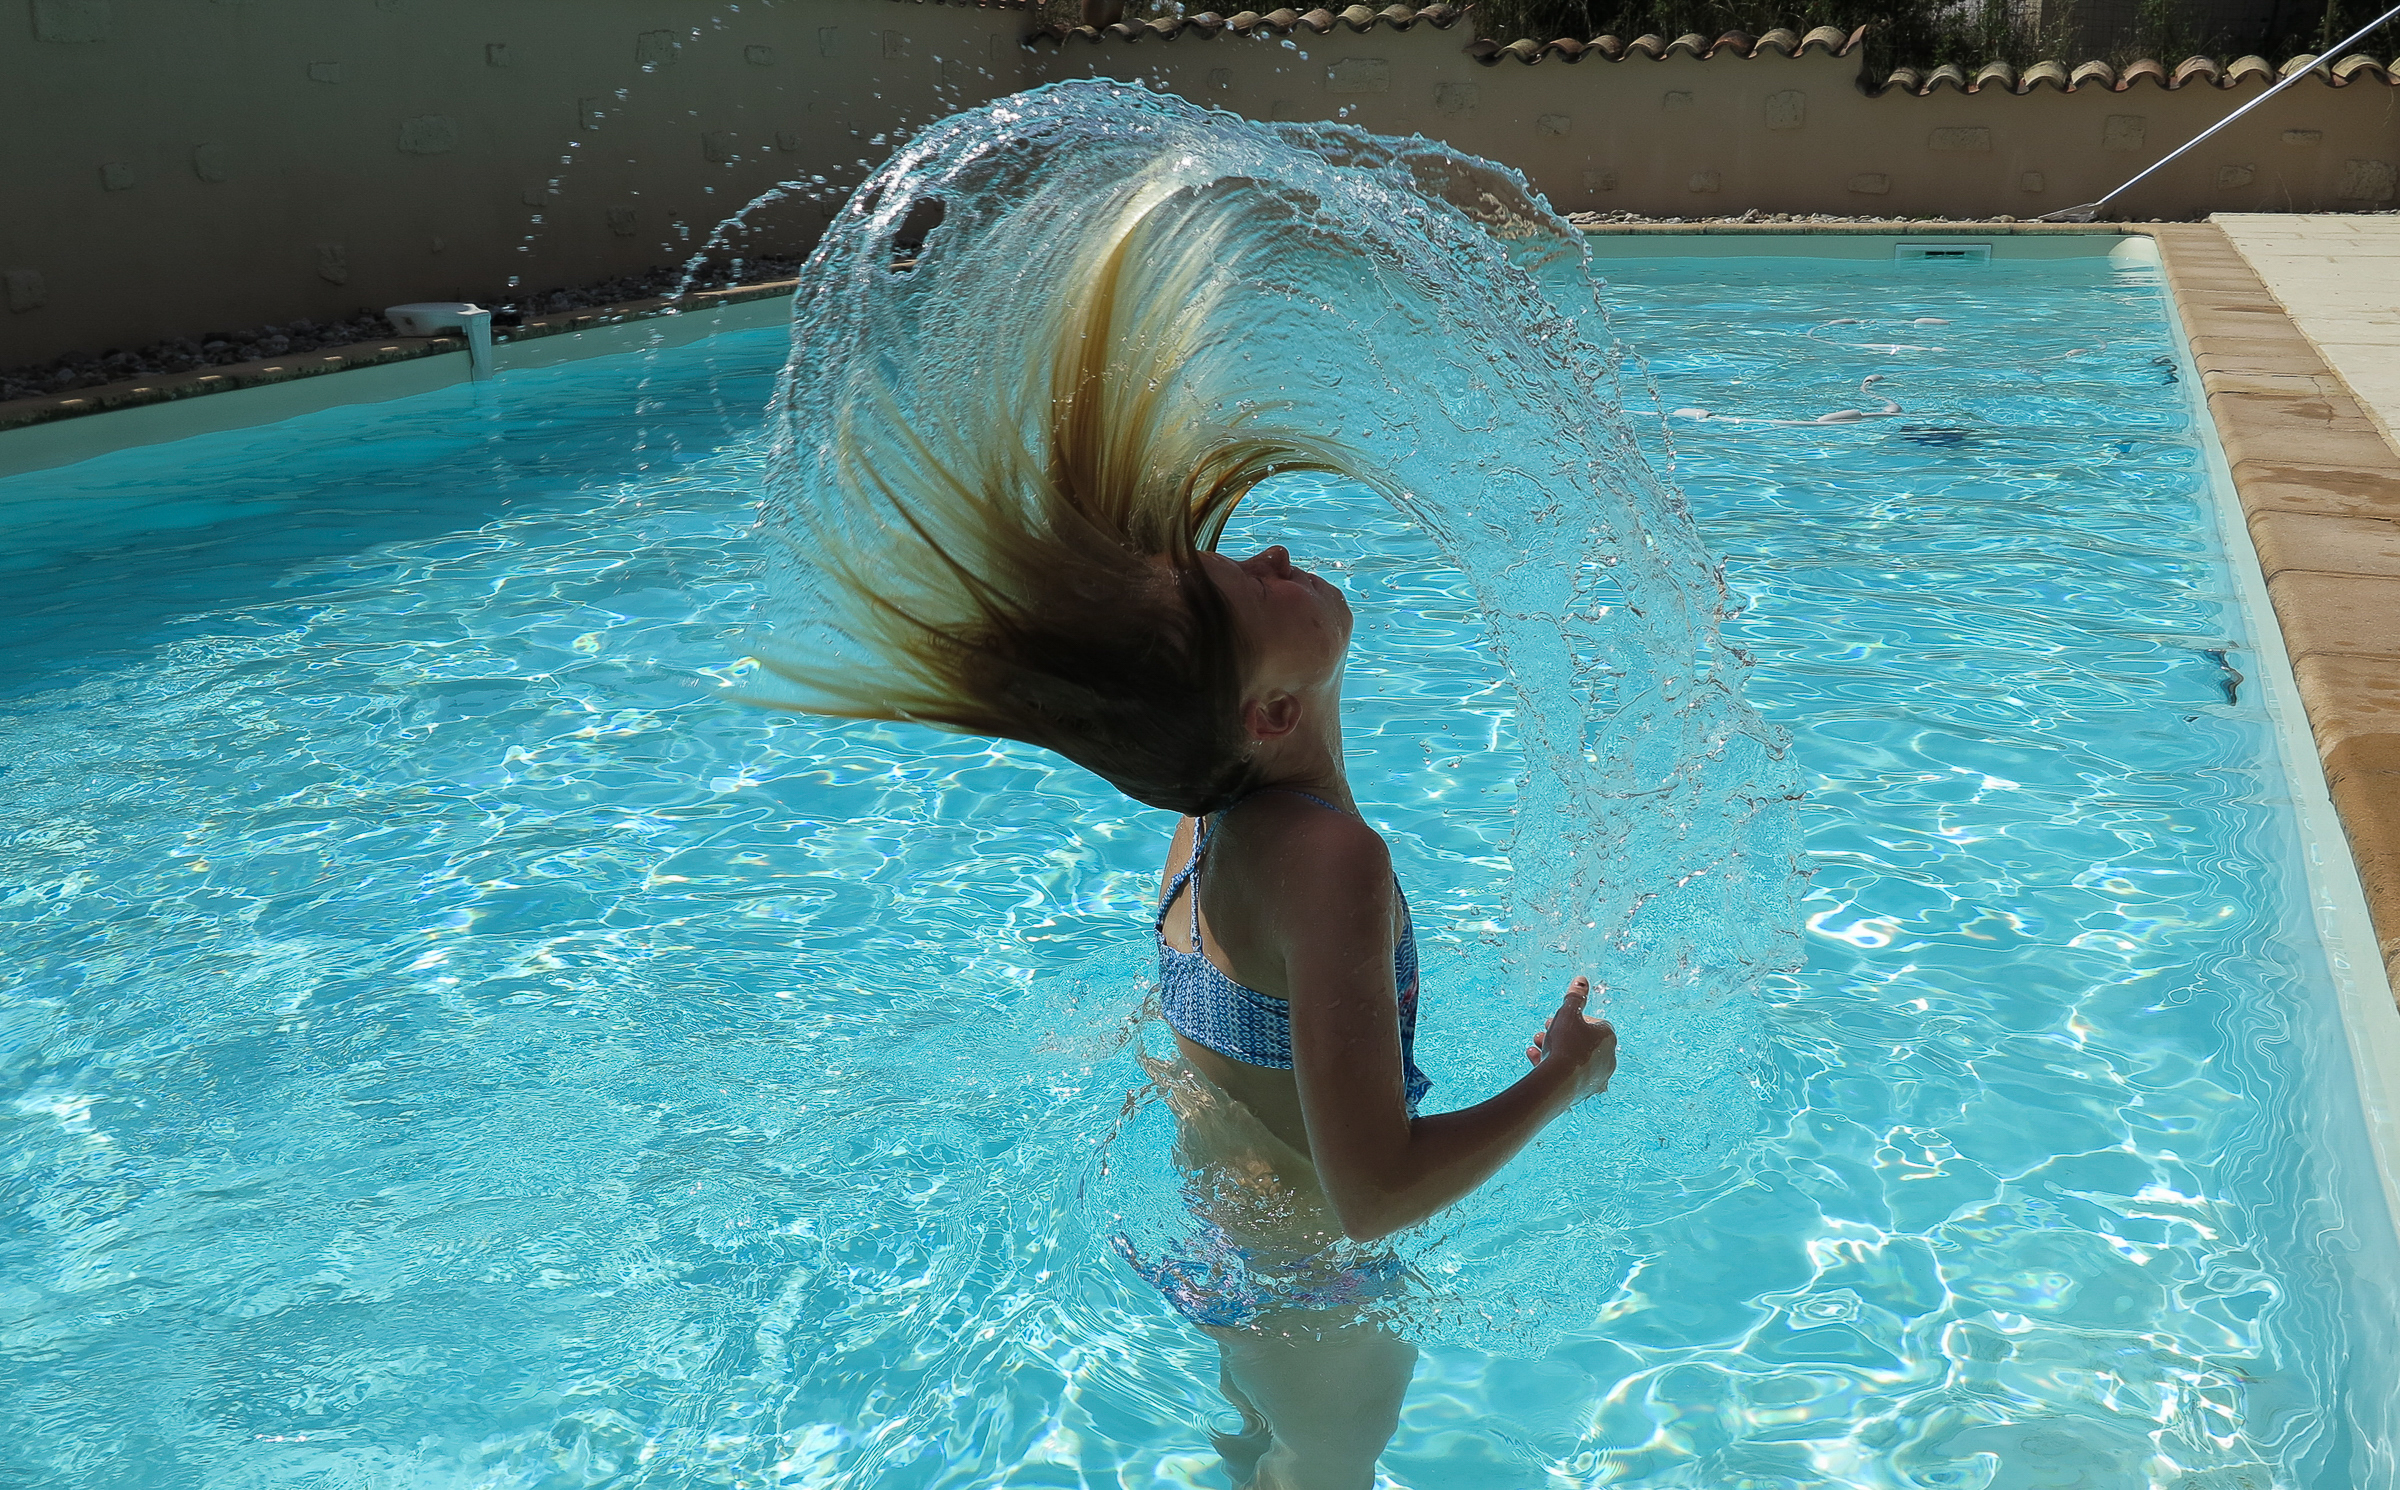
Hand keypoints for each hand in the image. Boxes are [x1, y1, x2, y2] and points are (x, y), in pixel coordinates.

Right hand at [1524, 975, 1615, 1099]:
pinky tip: (1534, 1058)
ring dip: (1555, 1049)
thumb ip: (1575, 996)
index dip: (1576, 1019)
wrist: (1559, 1081)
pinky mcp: (1585, 1092)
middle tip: (1545, 1030)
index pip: (1596, 1023)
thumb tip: (1581, 980)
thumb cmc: (1565, 1043)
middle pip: (1584, 1041)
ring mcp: (1597, 1077)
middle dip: (1562, 1034)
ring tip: (1536, 1044)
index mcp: (1609, 1037)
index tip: (1560, 1019)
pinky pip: (1569, 1075)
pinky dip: (1554, 1066)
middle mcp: (1608, 1058)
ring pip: (1575, 1058)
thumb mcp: (1567, 1013)